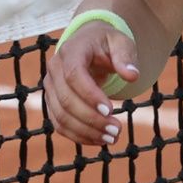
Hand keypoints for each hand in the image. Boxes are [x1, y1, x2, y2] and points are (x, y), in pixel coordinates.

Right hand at [42, 23, 140, 145]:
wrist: (89, 43)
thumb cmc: (107, 43)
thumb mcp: (120, 43)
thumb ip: (126, 57)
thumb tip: (132, 75)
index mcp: (71, 51)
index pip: (73, 75)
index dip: (89, 95)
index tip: (110, 110)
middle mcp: (54, 69)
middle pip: (66, 100)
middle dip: (91, 119)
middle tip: (116, 130)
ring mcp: (50, 88)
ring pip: (61, 116)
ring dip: (86, 131)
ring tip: (111, 138)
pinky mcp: (52, 102)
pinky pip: (60, 124)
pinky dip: (78, 135)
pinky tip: (99, 140)